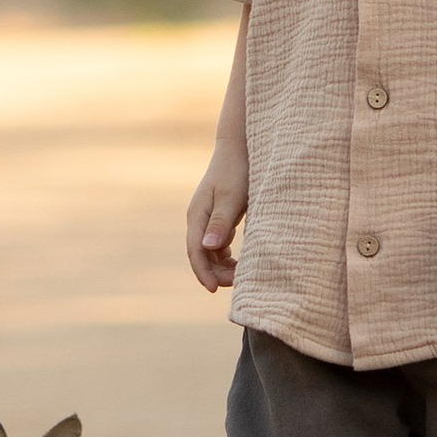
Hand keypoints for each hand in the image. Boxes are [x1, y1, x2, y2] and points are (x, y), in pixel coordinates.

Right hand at [186, 146, 247, 291]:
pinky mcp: (218, 217)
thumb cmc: (237, 171)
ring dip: (220, 267)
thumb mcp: (231, 197)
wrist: (241, 147)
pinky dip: (225, 257)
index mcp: (198, 214)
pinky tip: (239, 262)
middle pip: (201, 254)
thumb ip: (221, 222)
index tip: (214, 290)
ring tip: (240, 275)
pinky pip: (217, 244)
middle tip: (238, 282)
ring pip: (209, 251)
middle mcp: (198, 218)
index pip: (195, 250)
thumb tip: (209, 248)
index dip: (203, 272)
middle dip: (215, 273)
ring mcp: (207, 217)